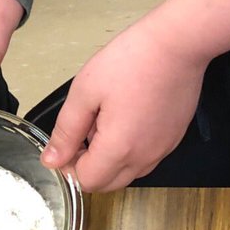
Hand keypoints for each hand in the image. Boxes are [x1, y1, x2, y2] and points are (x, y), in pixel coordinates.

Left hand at [39, 16, 207, 191]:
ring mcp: (161, 151)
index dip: (69, 167)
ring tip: (106, 122)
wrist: (177, 44)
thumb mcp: (85, 91)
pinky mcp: (172, 141)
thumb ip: (66, 132)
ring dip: (109, 160)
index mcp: (118, 149)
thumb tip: (51, 160)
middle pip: (107, 184)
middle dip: (89, 167)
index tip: (67, 142)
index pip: (85, 181)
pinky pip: (145, 159)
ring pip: (126, 174)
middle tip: (83, 132)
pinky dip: (130, 151)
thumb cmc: (132, 61)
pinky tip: (127, 120)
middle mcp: (143, 158)